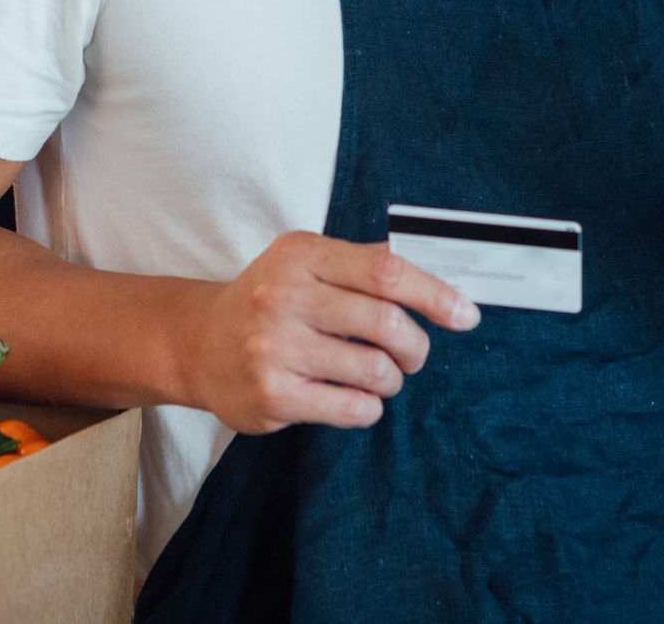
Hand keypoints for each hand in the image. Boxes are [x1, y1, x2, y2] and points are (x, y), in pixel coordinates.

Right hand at [182, 231, 480, 434]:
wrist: (197, 344)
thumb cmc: (268, 301)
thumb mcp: (305, 263)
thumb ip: (362, 265)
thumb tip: (438, 274)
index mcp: (300, 255)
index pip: (384, 271)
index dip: (434, 294)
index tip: (465, 314)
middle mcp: (284, 297)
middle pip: (386, 322)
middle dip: (416, 346)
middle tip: (413, 355)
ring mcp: (275, 348)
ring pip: (375, 370)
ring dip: (392, 379)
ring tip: (380, 376)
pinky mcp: (273, 395)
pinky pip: (353, 408)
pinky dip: (369, 407)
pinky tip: (356, 398)